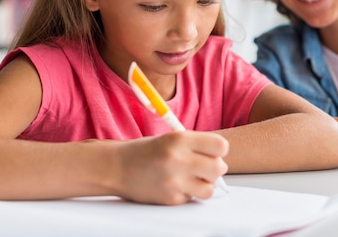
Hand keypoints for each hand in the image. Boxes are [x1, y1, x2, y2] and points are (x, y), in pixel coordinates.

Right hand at [111, 131, 228, 203]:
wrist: (115, 167)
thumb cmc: (144, 152)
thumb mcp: (171, 138)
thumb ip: (196, 146)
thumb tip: (221, 158)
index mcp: (180, 139)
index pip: (220, 145)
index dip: (219, 150)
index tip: (213, 152)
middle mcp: (179, 159)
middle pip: (219, 168)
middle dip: (215, 169)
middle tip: (204, 168)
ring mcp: (174, 181)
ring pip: (209, 188)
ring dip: (204, 185)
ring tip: (191, 178)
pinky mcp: (170, 198)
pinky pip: (192, 198)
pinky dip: (187, 194)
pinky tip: (174, 185)